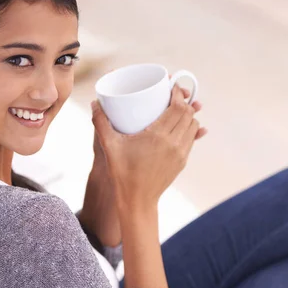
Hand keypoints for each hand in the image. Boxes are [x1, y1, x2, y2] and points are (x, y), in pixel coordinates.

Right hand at [91, 85, 206, 210]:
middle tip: (174, 94)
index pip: (178, 107)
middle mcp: (173, 143)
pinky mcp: (182, 162)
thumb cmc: (122, 173)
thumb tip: (94, 103)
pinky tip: (185, 124)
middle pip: (188, 114)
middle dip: (184, 101)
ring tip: (178, 108)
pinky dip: (190, 129)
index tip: (172, 86)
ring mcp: (180, 153)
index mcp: (158, 136)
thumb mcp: (109, 146)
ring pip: (193, 126)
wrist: (137, 200)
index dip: (178, 93)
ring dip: (189, 115)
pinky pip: (192, 139)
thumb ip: (100, 123)